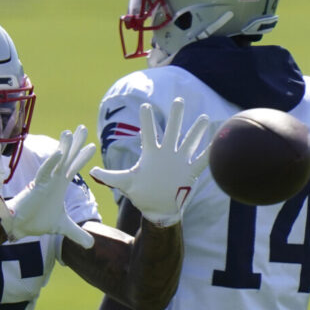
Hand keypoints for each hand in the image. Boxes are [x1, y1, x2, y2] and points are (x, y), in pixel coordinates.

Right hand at [0, 125, 95, 247]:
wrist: (18, 225)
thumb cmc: (37, 221)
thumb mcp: (63, 227)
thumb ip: (77, 233)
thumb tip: (92, 245)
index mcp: (59, 184)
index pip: (74, 167)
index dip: (82, 156)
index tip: (93, 145)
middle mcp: (54, 179)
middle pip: (68, 158)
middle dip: (76, 143)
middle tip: (83, 127)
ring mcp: (45, 180)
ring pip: (57, 160)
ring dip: (64, 146)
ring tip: (71, 132)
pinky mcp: (36, 185)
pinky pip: (46, 170)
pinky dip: (53, 162)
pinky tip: (60, 152)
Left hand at [90, 97, 209, 225]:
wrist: (159, 209)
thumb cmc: (142, 194)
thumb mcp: (125, 184)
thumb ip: (110, 176)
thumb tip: (92, 170)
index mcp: (151, 154)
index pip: (148, 134)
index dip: (147, 120)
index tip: (145, 106)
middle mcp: (166, 154)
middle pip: (172, 131)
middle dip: (175, 117)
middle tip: (178, 100)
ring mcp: (179, 162)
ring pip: (189, 143)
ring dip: (196, 132)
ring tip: (204, 117)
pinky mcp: (190, 173)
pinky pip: (201, 161)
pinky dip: (210, 154)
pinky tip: (218, 144)